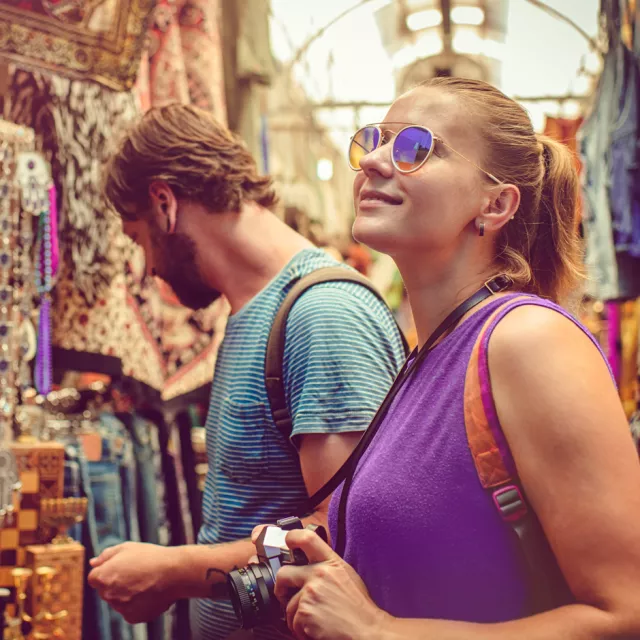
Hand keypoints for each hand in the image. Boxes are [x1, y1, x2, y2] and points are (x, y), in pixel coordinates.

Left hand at [88, 542, 180, 623]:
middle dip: (116, 582)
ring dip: (126, 594)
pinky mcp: (132, 617)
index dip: (108, 570)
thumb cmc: (150, 557)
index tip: (122, 566)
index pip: (94, 578)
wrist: (173, 573)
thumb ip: (106, 555)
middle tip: (136, 572)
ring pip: (118, 601)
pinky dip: (137, 604)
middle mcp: (108, 595)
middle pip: (105, 590)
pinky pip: (130, 611)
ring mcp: (119, 608)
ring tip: (145, 582)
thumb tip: (93, 562)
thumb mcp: (127, 547)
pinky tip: (149, 592)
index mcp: (103, 577)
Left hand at [274, 529, 389, 639]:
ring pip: (288, 605)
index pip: (307, 538)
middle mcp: (319, 573)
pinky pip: (293, 622)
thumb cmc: (358, 606)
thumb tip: (310, 565)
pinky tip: (313, 630)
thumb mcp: (346, 575)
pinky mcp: (306, 612)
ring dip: (296, 616)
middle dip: (281, 588)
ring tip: (312, 621)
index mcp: (331, 562)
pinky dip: (300, 631)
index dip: (292, 537)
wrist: (366, 629)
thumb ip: (328, 567)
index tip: (287, 542)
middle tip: (285, 595)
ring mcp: (311, 592)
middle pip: (283, 573)